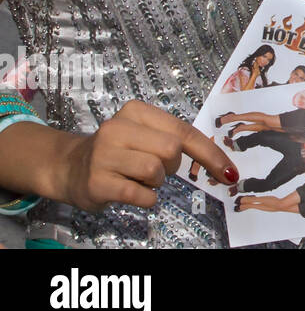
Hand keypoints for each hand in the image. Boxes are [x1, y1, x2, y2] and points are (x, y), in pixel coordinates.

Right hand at [57, 100, 237, 211]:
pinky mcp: (97, 182)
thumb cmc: (119, 151)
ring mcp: (104, 155)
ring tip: (137, 178)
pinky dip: (146, 198)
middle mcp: (117, 128)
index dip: (210, 153)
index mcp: (136, 111)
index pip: (184, 131)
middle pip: (172, 150)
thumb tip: (225, 166)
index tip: (229, 172)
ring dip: (156, 182)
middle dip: (172, 165)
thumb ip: (177, 140)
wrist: (70, 167)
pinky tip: (132, 192)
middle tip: (155, 169)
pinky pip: (141, 195)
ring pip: (156, 172)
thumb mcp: (145, 135)